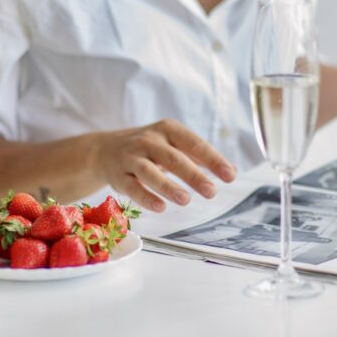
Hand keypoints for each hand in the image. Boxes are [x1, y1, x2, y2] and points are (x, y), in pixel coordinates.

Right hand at [91, 119, 236, 211]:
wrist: (105, 149)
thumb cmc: (150, 148)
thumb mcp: (173, 144)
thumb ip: (200, 156)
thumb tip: (232, 171)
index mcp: (168, 129)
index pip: (194, 144)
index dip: (213, 159)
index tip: (229, 176)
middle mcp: (149, 140)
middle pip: (173, 158)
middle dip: (193, 175)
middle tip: (211, 192)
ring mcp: (131, 157)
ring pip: (150, 172)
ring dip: (168, 186)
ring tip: (186, 200)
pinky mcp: (118, 176)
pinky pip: (132, 187)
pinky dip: (146, 197)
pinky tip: (160, 207)